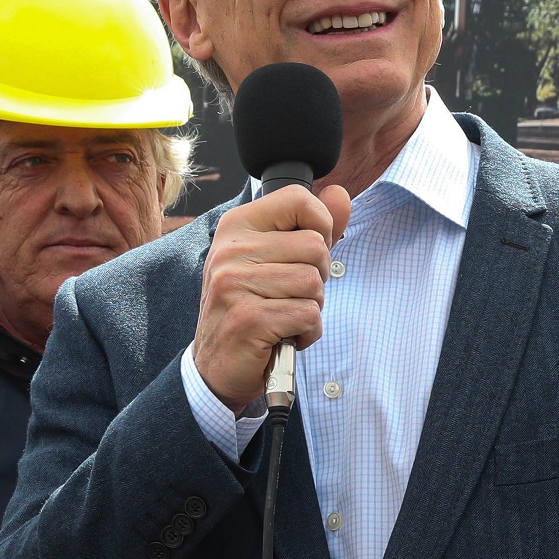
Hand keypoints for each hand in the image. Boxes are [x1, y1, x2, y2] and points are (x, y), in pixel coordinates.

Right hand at [194, 183, 351, 412]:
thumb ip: (314, 226)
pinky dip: (307, 332)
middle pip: (316, 245)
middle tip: (290, 296)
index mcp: (238, 225)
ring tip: (285, 316)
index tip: (306, 255)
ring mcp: (235, 283)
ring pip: (314, 282)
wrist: (217, 365)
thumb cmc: (253, 307)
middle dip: (317, 277)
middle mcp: (231, 249)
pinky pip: (308, 315)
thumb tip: (340, 193)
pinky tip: (285, 336)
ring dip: (312, 308)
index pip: (298, 199)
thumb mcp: (279, 260)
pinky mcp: (248, 318)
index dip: (320, 227)